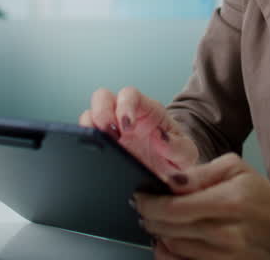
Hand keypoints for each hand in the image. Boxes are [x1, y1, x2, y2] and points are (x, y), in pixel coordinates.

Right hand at [79, 86, 198, 181]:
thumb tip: (161, 139)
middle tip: (107, 134)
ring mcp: (110, 128)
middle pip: (102, 97)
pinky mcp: (101, 144)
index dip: (124, 106)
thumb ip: (179, 147)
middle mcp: (125, 114)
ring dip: (89, 128)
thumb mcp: (186, 154)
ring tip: (99, 147)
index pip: (130, 95)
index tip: (126, 127)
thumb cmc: (176, 157)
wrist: (168, 175)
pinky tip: (93, 157)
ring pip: (88, 114)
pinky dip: (84, 143)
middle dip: (100, 112)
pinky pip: (85, 137)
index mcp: (147, 110)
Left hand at [133, 153, 269, 259]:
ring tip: (156, 221)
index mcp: (230, 202)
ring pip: (174, 248)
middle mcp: (227, 233)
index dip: (149, 203)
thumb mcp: (234, 168)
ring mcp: (226, 256)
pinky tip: (167, 241)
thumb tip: (169, 181)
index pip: (175, 208)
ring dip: (158, 234)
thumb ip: (200, 173)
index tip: (139, 196)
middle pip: (170, 230)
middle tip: (143, 207)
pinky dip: (169, 253)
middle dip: (149, 217)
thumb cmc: (258, 194)